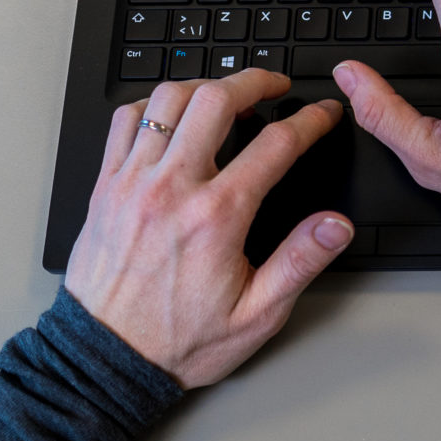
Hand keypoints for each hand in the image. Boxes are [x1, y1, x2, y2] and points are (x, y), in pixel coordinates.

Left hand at [65, 69, 351, 388]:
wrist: (107, 360)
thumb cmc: (180, 341)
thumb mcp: (258, 314)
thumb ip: (300, 262)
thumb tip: (335, 225)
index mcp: (217, 217)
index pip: (276, 144)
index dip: (310, 120)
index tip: (324, 115)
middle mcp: (172, 189)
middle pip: (216, 99)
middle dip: (255, 80)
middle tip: (276, 85)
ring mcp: (133, 183)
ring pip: (167, 99)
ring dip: (204, 87)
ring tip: (227, 94)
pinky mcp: (105, 188)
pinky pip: (124, 121)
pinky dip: (152, 105)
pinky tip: (172, 116)